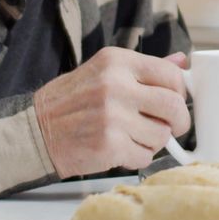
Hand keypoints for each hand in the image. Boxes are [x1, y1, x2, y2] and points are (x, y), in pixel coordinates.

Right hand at [34, 48, 190, 178]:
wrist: (36, 132)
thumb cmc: (71, 102)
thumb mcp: (104, 71)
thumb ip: (144, 69)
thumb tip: (182, 62)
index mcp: (116, 62)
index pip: (171, 75)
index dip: (180, 92)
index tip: (175, 101)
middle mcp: (115, 85)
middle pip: (174, 106)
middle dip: (179, 121)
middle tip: (172, 126)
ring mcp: (112, 116)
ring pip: (162, 135)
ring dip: (154, 141)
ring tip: (133, 136)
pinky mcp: (109, 145)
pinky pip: (145, 156)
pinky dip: (137, 157)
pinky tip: (120, 149)